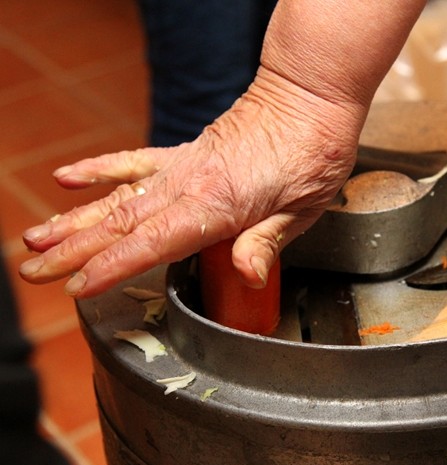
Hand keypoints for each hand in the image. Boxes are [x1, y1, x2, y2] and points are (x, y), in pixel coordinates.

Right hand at [19, 68, 363, 297]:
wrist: (309, 97)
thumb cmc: (314, 152)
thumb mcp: (304, 207)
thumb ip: (266, 243)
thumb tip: (246, 277)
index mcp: (218, 204)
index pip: (153, 242)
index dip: (111, 267)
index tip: (76, 286)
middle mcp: (190, 184)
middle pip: (122, 223)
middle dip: (74, 251)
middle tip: (33, 272)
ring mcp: (183, 167)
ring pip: (118, 198)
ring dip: (74, 220)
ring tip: (35, 239)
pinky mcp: (185, 154)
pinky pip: (134, 161)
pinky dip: (100, 170)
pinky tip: (67, 178)